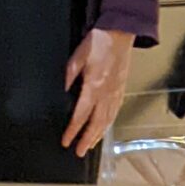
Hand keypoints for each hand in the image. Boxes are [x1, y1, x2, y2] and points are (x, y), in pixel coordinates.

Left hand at [63, 27, 134, 156]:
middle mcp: (106, 92)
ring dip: (98, 135)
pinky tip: (104, 129)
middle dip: (87, 139)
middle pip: (96, 123)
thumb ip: (69, 75)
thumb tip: (63, 91)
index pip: (81, 114)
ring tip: (90, 146)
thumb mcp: (77, 56)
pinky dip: (109, 124)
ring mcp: (116, 92)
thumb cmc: (99, 42)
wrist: (120, 33)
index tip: (66, 141)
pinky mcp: (121, 89)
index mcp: (94, 85)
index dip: (73, 130)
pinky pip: (115, 111)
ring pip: (107, 120)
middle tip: (79, 152)